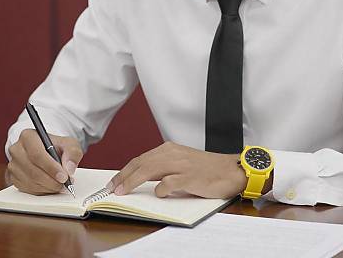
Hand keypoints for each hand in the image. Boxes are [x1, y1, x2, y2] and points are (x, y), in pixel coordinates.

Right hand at [7, 129, 82, 194]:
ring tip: (60, 185)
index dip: (51, 168)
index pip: (37, 154)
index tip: (64, 176)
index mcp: (28, 136)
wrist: (48, 151)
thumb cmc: (57, 146)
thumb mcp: (69, 144)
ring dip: (48, 187)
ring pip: (30, 181)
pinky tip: (51, 187)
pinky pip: (27, 189)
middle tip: (64, 184)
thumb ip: (72, 152)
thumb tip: (69, 168)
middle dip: (51, 180)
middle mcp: (17, 150)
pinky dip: (41, 191)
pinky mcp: (13, 178)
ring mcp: (13, 165)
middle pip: (33, 170)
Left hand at [108, 142, 247, 198]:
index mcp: (169, 149)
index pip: (141, 159)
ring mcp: (181, 164)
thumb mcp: (181, 163)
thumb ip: (163, 168)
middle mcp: (173, 154)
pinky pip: (169, 182)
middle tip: (112, 188)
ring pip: (150, 169)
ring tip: (123, 191)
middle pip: (142, 163)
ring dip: (133, 181)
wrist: (230, 170)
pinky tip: (158, 193)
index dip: (125, 171)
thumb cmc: (206, 169)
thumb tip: (142, 179)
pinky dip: (160, 188)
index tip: (114, 181)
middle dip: (124, 176)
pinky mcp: (190, 177)